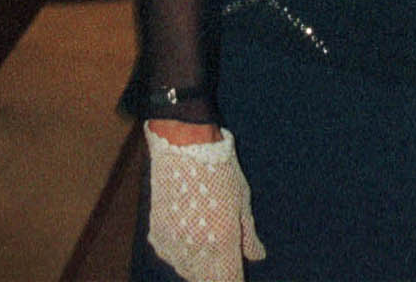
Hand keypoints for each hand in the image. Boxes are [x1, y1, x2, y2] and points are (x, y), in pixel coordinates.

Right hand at [145, 122, 264, 281]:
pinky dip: (182, 254)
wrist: (183, 147)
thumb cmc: (220, 170)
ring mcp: (174, 244)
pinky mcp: (158, 235)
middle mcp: (196, 249)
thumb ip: (248, 236)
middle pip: (207, 281)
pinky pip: (173, 257)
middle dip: (219, 275)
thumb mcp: (242, 202)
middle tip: (227, 259)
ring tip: (209, 242)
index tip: (239, 274)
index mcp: (223, 242)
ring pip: (188, 272)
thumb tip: (257, 256)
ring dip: (200, 268)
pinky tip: (190, 235)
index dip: (235, 280)